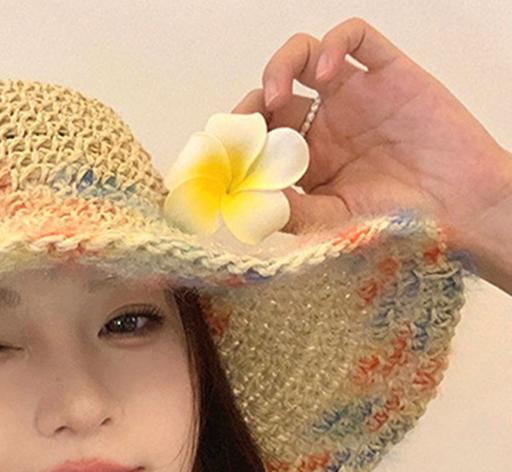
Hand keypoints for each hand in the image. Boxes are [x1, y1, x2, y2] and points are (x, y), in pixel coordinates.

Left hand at [231, 16, 511, 253]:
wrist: (457, 211)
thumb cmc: (395, 223)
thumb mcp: (329, 224)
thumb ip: (289, 210)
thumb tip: (245, 196)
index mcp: (305, 161)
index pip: (259, 137)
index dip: (239, 138)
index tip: (225, 152)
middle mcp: (325, 125)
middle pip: (273, 95)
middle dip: (251, 105)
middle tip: (246, 125)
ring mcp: (355, 96)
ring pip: (306, 57)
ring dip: (280, 66)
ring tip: (274, 96)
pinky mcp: (389, 73)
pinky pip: (357, 38)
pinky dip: (334, 43)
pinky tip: (326, 71)